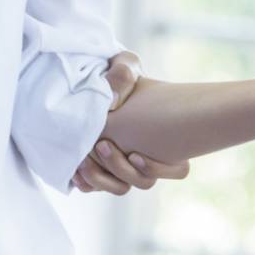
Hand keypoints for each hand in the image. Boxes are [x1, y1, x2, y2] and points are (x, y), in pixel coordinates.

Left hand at [76, 51, 190, 194]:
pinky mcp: (104, 167)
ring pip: (122, 188)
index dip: (154, 168)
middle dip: (121, 169)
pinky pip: (100, 188)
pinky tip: (77, 174)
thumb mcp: (124, 66)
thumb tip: (112, 104)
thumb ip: (122, 76)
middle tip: (102, 146)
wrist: (101, 77)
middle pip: (143, 182)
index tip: (133, 153)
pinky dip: (90, 184)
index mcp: (163, 136)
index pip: (176, 167)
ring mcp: (127, 162)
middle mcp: (147, 152)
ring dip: (104, 179)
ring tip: (86, 162)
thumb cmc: (119, 73)